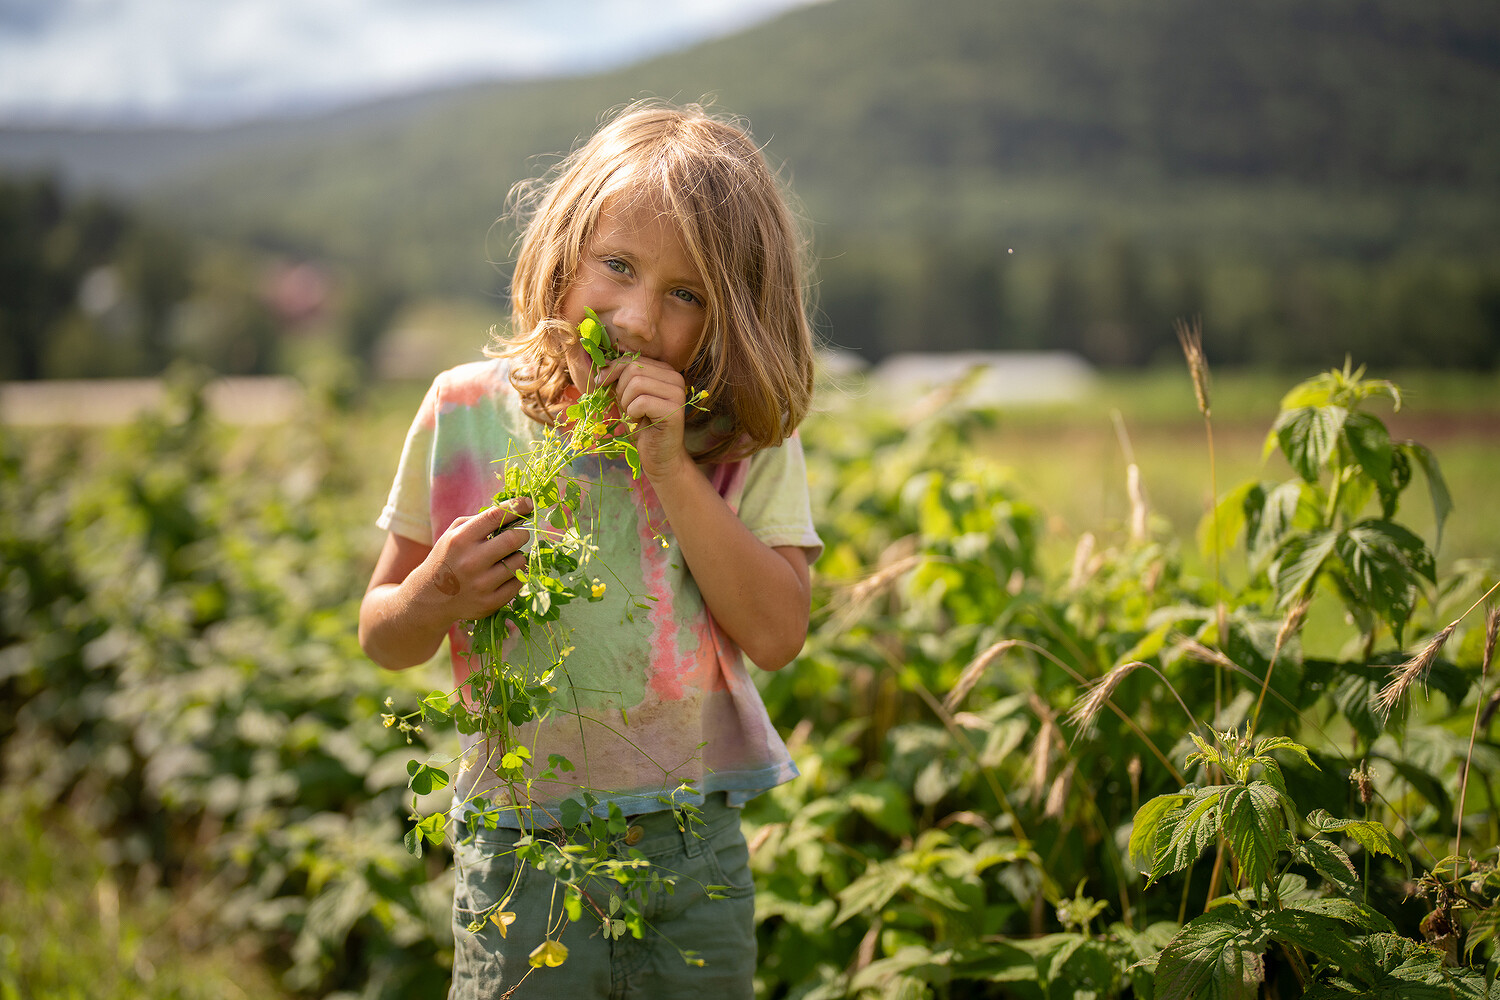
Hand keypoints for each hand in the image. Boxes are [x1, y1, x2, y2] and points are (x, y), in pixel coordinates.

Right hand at [420, 497, 533, 620]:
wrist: (430, 597)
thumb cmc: (448, 558)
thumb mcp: (454, 534)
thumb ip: (481, 521)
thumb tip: (514, 511)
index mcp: (461, 539)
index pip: (496, 516)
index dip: (517, 507)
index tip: (528, 503)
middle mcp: (471, 561)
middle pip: (514, 539)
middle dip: (522, 534)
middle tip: (519, 535)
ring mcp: (482, 584)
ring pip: (520, 561)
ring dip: (517, 556)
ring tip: (505, 558)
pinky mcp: (490, 602)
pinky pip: (519, 582)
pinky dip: (516, 576)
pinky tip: (504, 575)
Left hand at [602, 355, 690, 479]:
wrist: (659, 456)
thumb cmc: (642, 426)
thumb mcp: (627, 396)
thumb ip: (619, 378)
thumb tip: (601, 364)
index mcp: (665, 371)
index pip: (633, 359)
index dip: (612, 370)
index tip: (600, 383)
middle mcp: (675, 378)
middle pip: (633, 369)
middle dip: (620, 390)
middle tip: (627, 408)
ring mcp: (678, 393)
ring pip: (636, 384)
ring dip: (627, 403)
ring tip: (635, 416)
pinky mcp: (674, 410)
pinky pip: (641, 402)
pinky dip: (633, 414)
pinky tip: (641, 423)